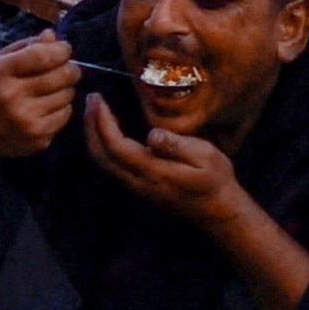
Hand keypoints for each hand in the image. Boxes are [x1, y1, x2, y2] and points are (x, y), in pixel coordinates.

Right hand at [0, 36, 84, 161]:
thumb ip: (26, 46)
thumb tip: (52, 35)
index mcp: (2, 72)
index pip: (43, 55)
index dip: (61, 50)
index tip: (64, 49)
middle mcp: (13, 96)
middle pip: (62, 75)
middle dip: (71, 68)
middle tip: (68, 69)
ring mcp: (27, 120)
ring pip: (67, 95)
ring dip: (66, 88)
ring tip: (55, 88)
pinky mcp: (38, 137)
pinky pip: (66, 115)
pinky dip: (63, 107)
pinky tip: (50, 106)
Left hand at [81, 88, 244, 230]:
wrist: (217, 211)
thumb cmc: (215, 180)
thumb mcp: (206, 157)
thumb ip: (178, 146)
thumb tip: (152, 135)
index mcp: (153, 171)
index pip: (116, 147)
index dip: (103, 122)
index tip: (98, 99)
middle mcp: (138, 182)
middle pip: (101, 156)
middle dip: (91, 126)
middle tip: (92, 99)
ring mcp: (136, 186)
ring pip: (103, 162)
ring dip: (94, 135)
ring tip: (95, 109)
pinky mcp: (138, 186)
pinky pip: (111, 165)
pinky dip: (102, 144)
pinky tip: (107, 128)